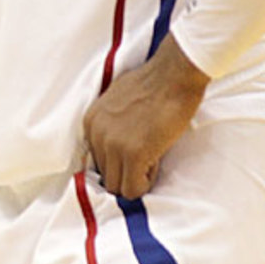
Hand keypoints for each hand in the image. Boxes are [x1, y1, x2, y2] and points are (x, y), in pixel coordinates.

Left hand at [82, 36, 208, 198]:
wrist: (173, 74)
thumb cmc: (153, 84)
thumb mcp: (117, 101)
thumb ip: (110, 124)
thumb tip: (115, 147)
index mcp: (91, 121)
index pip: (98, 161)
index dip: (120, 161)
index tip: (137, 150)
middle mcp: (96, 133)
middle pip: (106, 176)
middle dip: (128, 172)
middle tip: (148, 155)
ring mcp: (113, 144)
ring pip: (118, 187)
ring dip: (137, 178)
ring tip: (153, 156)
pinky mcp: (133, 153)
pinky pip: (134, 189)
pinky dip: (147, 182)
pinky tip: (156, 160)